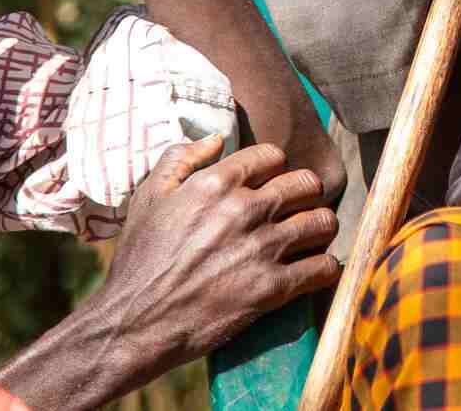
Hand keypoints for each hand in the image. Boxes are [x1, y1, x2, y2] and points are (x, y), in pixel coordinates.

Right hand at [93, 134, 341, 373]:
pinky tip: (312, 270)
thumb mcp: (148, 197)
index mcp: (216, 183)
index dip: (275, 168)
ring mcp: (262, 248)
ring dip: (319, 228)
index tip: (271, 183)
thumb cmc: (140, 259)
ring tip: (309, 237)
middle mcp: (245, 210)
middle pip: (308, 183)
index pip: (274, 155)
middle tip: (296, 209)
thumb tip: (216, 139)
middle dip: (306, 194)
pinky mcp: (273, 288)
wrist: (136, 322)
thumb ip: (180, 159)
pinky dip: (324, 268)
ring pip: (323, 221)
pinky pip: (324, 267)